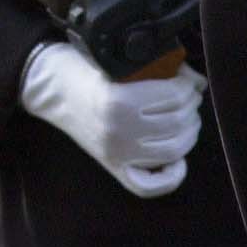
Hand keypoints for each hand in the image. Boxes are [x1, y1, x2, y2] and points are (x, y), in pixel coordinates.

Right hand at [18, 40, 205, 197]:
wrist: (50, 86)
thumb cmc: (82, 67)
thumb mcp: (116, 60)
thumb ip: (155, 68)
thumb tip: (195, 80)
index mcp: (119, 101)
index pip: (174, 96)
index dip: (188, 84)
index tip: (189, 78)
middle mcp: (119, 132)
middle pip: (178, 122)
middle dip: (191, 105)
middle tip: (190, 94)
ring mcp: (116, 153)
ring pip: (173, 150)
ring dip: (189, 132)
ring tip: (187, 117)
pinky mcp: (113, 166)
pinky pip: (150, 185)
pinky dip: (171, 175)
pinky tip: (178, 159)